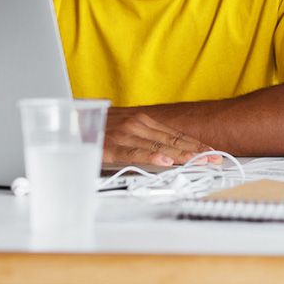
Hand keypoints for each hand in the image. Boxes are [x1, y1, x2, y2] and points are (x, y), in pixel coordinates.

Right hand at [103, 108, 219, 165]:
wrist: (67, 122)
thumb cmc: (97, 130)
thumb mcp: (125, 134)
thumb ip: (144, 143)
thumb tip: (167, 156)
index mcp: (142, 122)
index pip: (175, 134)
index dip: (196, 144)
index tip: (213, 151)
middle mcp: (136, 125)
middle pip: (172, 140)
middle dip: (196, 150)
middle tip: (216, 158)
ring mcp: (123, 134)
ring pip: (158, 146)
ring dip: (181, 154)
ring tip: (199, 160)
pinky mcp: (109, 145)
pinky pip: (133, 152)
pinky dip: (150, 157)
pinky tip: (165, 162)